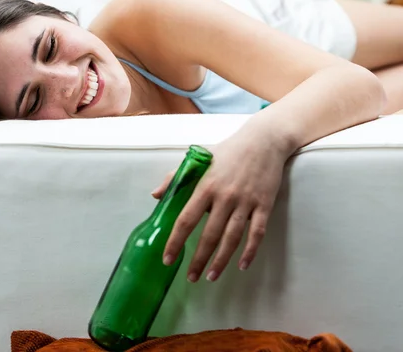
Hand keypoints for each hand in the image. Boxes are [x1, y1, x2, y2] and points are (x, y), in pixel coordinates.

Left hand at [152, 131, 291, 281]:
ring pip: (232, 238)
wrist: (263, 141)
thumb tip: (155, 195)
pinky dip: (250, 251)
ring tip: (211, 276)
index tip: (168, 259)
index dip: (176, 241)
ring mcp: (246, 202)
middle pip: (209, 235)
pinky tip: (241, 265)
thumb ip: (176, 177)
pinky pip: (257, 233)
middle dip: (198, 259)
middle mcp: (225, 196)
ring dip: (221, 260)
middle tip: (191, 277)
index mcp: (205, 185)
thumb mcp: (199, 159)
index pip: (186, 219)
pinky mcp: (264, 205)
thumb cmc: (227, 150)